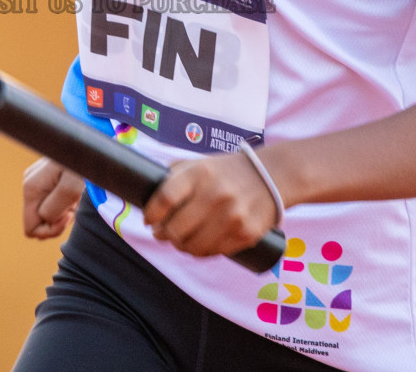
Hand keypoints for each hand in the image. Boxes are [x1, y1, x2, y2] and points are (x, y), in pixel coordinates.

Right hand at [22, 158, 85, 238]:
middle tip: (75, 205)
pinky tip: (77, 191)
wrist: (93, 140)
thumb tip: (45, 220)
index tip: (68, 216)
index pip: (30, 229)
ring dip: (65, 210)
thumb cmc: (85, 160)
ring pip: (47, 212)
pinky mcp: (47, 178)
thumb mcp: (71, 187)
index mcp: (31, 188)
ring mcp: (38, 181)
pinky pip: (53, 202)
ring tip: (78, 196)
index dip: (50, 230)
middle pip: (39, 222)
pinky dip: (67, 202)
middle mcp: (30, 184)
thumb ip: (53, 208)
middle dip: (58, 220)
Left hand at [142, 151, 277, 257]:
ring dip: (181, 246)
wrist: (270, 177)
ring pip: (192, 246)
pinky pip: (213, 252)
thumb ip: (173, 177)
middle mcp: (216, 194)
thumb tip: (145, 197)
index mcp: (200, 173)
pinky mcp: (245, 234)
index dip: (151, 214)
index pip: (164, 198)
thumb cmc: (225, 172)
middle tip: (162, 233)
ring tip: (180, 240)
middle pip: (175, 228)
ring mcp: (232, 216)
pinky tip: (200, 243)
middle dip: (164, 234)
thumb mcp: (198, 164)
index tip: (149, 220)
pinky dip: (202, 251)